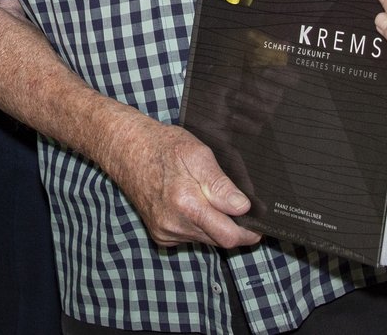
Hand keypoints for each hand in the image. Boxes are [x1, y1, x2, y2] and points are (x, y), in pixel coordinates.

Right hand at [101, 116, 261, 249]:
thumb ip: (220, 183)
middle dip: (233, 228)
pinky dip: (198, 225)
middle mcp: (174, 223)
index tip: (257, 224)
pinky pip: (190, 237)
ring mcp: (165, 232)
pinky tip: (191, 204)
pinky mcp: (160, 235)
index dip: (248, 232)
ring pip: (205, 239)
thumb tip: (243, 207)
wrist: (129, 150)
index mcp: (186, 203)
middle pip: (219, 240)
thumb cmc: (164, 146)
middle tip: (236, 207)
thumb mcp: (197, 154)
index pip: (228, 235)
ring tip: (207, 197)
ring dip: (214, 225)